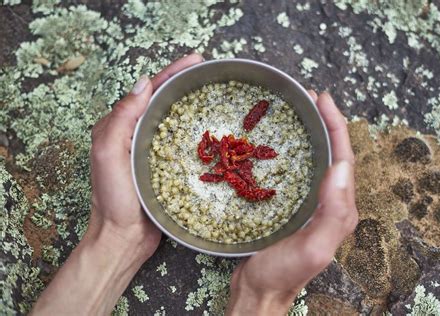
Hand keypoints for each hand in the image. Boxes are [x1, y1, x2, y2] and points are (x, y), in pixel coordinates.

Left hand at [31, 53, 203, 315]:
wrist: (122, 239)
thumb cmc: (113, 201)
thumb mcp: (108, 156)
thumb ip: (121, 120)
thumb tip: (143, 85)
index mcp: (119, 128)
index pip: (147, 91)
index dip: (171, 72)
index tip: (195, 60)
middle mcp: (134, 135)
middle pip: (162, 100)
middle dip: (184, 82)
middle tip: (209, 72)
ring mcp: (150, 151)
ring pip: (173, 119)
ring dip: (191, 103)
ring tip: (214, 93)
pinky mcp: (164, 167)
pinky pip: (181, 142)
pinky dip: (195, 131)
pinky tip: (211, 130)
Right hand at [227, 92, 357, 314]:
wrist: (260, 291)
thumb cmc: (283, 273)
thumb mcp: (312, 248)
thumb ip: (333, 213)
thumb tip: (340, 167)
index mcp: (339, 209)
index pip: (343, 158)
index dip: (336, 125)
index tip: (323, 99)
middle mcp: (329, 203)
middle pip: (333, 154)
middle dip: (326, 123)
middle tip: (311, 98)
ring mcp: (310, 203)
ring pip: (316, 160)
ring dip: (311, 133)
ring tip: (299, 112)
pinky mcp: (292, 205)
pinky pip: (298, 170)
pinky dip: (293, 150)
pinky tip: (279, 143)